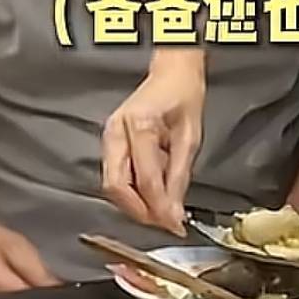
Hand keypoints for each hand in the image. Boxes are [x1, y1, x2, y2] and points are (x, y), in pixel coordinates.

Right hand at [102, 50, 204, 235]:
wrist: (172, 73)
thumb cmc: (183, 96)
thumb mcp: (190, 137)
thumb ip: (180, 177)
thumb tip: (174, 213)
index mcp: (139, 125)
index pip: (145, 179)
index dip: (160, 208)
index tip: (175, 226)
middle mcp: (116, 132)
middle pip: (117, 187)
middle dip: (140, 211)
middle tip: (164, 223)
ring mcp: (108, 137)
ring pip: (112, 185)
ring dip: (134, 204)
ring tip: (161, 211)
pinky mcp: (109, 142)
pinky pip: (114, 176)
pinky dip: (131, 191)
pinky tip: (150, 195)